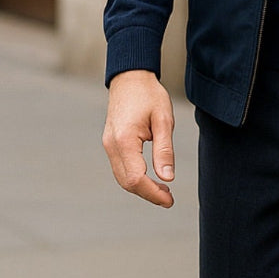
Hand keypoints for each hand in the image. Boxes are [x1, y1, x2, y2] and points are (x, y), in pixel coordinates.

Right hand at [102, 70, 175, 207]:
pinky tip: (151, 177)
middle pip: (127, 182)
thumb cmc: (149, 95)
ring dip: (141, 187)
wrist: (130, 77)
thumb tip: (167, 177)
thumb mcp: (163, 120)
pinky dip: (135, 177)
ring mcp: (108, 144)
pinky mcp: (110, 143)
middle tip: (169, 198)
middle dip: (148, 194)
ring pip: (122, 177)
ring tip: (163, 189)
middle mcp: (111, 145)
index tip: (169, 200)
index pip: (136, 178)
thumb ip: (164, 150)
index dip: (153, 193)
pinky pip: (120, 168)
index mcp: (124, 140)